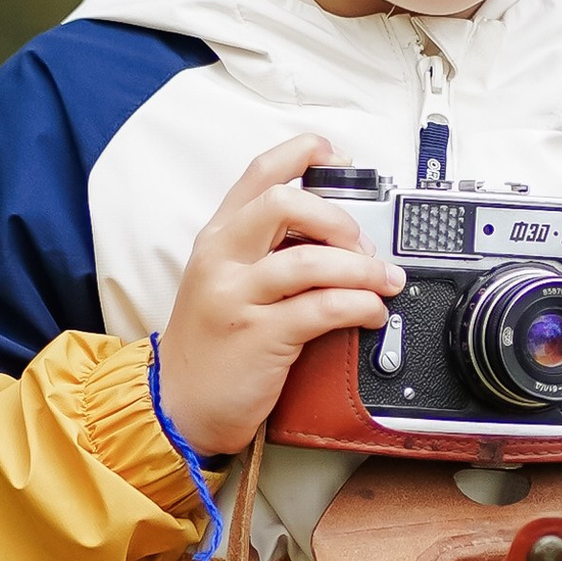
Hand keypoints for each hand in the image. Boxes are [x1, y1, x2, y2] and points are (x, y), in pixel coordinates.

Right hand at [157, 135, 401, 459]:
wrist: (177, 406)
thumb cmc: (210, 347)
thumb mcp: (222, 283)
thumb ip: (262, 252)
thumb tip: (330, 233)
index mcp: (217, 238)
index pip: (259, 173)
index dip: (304, 154)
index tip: (339, 159)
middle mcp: (222, 260)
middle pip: (283, 203)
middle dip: (337, 217)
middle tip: (362, 243)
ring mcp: (238, 298)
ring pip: (312, 260)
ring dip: (362, 268)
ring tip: (383, 281)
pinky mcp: (260, 337)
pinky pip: (323, 309)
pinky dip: (360, 306)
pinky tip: (371, 313)